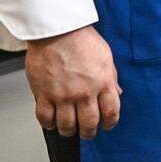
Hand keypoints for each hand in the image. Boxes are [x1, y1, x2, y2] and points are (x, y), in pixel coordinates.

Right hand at [26, 25, 120, 139]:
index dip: (110, 123)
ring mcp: (63, 95)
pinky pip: (45, 118)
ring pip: (67, 126)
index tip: (107, 125)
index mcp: (103, 82)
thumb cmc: (81, 38)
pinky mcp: (44, 94)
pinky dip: (48, 124)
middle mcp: (84, 92)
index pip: (111, 112)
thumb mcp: (105, 56)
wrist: (57, 29)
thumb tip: (116, 92)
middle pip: (89, 124)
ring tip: (69, 129)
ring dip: (69, 131)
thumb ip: (111, 77)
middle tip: (88, 132)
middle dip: (90, 132)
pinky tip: (51, 121)